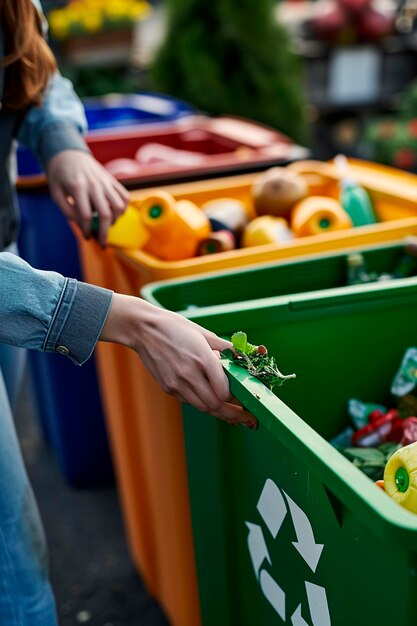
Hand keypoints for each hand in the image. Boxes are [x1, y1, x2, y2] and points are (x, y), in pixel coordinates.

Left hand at [46, 150, 129, 245]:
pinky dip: (123, 209)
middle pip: (106, 214)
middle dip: (105, 233)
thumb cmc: (60, 176)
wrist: (69, 153)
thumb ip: (67, 211)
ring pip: (119, 207)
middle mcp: (95, 184)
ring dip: (115, 221)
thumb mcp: (55, 193)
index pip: (86, 216)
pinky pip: (125, 197)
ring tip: (107, 225)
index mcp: (78, 187)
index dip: (87, 230)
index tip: (86, 237)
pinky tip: (114, 213)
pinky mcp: (112, 180)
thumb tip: (83, 225)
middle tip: (102, 244)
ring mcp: (106, 181)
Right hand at [100, 295, 256, 427]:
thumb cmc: (176, 327)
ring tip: (235, 418)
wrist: (144, 329)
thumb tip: (251, 354)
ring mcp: (176, 383)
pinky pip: (190, 401)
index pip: (224, 390)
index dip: (238, 399)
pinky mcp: (168, 388)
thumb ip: (228, 349)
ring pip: (203, 407)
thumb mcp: (204, 333)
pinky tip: (214, 405)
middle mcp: (189, 374)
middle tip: (248, 419)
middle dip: (234, 414)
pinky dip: (204, 404)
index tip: (248, 401)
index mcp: (202, 358)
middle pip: (216, 404)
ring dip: (220, 414)